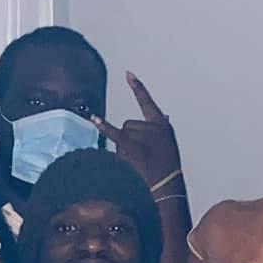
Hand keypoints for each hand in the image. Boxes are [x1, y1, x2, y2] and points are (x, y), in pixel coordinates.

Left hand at [93, 73, 181, 192]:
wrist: (168, 187)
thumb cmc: (167, 170)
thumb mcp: (169, 146)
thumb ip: (163, 129)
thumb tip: (165, 115)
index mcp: (162, 126)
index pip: (147, 103)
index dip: (138, 88)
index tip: (128, 74)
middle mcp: (154, 128)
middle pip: (129, 124)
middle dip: (128, 139)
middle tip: (140, 157)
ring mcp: (145, 137)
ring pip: (122, 133)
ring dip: (123, 148)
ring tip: (136, 162)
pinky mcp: (136, 147)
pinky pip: (117, 134)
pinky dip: (105, 127)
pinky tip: (94, 119)